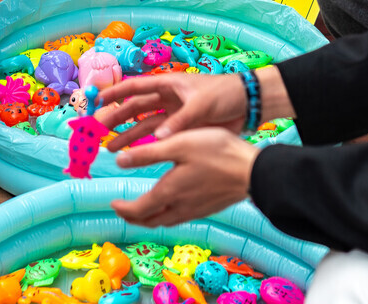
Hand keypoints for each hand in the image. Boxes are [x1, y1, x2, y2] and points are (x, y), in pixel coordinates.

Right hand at [96, 73, 247, 150]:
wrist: (249, 105)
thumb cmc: (225, 94)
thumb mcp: (202, 105)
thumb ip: (179, 122)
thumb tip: (158, 139)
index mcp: (169, 84)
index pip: (136, 87)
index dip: (116, 92)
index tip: (98, 100)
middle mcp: (167, 98)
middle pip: (135, 108)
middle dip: (116, 119)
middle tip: (98, 131)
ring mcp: (174, 114)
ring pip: (144, 125)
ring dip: (128, 135)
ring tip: (110, 148)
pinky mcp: (183, 128)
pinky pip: (159, 137)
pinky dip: (146, 144)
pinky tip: (134, 153)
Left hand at [111, 128, 258, 226]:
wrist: (254, 171)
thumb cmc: (216, 153)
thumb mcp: (178, 145)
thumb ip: (147, 154)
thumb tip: (120, 162)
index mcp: (169, 193)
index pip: (138, 210)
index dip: (122, 208)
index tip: (113, 202)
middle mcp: (180, 208)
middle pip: (150, 221)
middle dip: (132, 217)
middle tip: (123, 208)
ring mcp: (196, 211)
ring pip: (165, 221)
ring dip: (149, 217)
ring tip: (142, 207)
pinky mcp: (208, 208)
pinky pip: (180, 217)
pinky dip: (166, 214)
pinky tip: (170, 202)